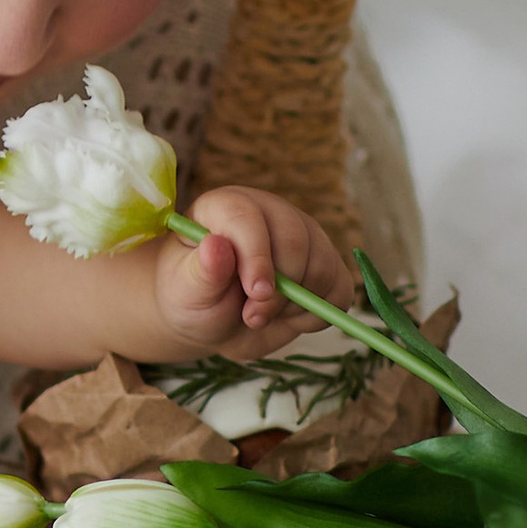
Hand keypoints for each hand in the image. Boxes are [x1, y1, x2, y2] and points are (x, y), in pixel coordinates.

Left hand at [151, 185, 351, 359]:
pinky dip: (319, 313)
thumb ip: (201, 273)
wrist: (213, 321)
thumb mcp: (186, 292)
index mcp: (228, 206)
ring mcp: (303, 235)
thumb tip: (215, 247)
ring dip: (296, 304)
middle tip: (252, 317)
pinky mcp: (324, 264)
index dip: (257, 256)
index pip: (248, 217)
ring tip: (262, 316)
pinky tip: (288, 317)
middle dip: (279, 290)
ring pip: (322, 267)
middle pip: (296, 241)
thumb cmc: (192, 299)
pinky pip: (340, 289)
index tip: (256, 294)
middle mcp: (271, 212)